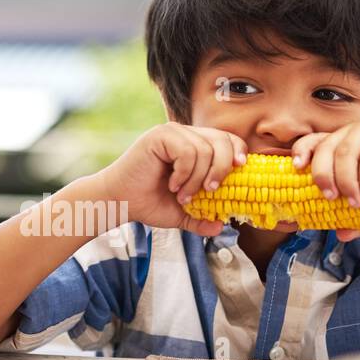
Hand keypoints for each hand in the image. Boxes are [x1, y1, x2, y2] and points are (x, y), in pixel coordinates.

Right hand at [94, 122, 248, 235]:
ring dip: (197, 179)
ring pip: (205, 150)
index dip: (237, 152)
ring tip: (182, 194)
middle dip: (222, 169)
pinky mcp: (160, 135)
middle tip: (210, 192)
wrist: (120, 202)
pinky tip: (172, 185)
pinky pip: (187, 151)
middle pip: (222, 140)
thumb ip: (201, 218)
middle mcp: (185, 134)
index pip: (227, 139)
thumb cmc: (147, 203)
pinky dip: (184, 173)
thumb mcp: (181, 213)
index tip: (239, 170)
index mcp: (194, 145)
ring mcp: (172, 133)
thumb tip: (220, 226)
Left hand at [290, 121, 359, 240]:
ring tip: (356, 204)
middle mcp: (352, 133)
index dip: (301, 152)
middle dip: (322, 174)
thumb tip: (339, 236)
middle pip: (325, 148)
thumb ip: (357, 217)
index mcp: (342, 143)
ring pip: (345, 153)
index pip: (313, 142)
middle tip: (330, 198)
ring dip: (347, 182)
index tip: (296, 169)